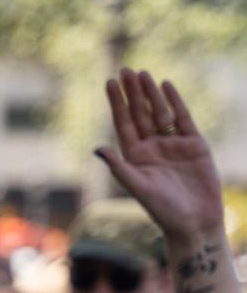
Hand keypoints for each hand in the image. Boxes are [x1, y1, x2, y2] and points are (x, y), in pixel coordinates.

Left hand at [97, 70, 224, 243]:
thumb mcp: (138, 187)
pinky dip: (174, 102)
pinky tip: (165, 86)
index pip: (123, 124)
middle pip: (140, 114)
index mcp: (135, 157)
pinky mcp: (193, 144)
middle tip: (125, 70)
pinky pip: (182, 118)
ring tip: (142, 73)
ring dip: (150, 94)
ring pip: (159, 113)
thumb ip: (119, 167)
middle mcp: (152, 148)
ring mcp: (173, 144)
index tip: (110, 82)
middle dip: (132, 93)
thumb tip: (97, 148)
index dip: (117, 104)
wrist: (195, 222)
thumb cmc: (163, 210)